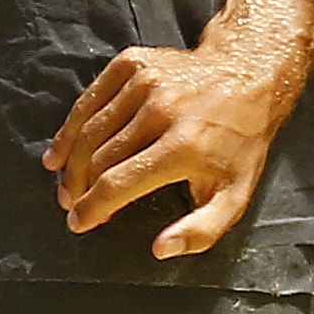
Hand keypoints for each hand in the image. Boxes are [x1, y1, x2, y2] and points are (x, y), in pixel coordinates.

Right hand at [42, 39, 298, 258]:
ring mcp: (145, 83)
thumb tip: (162, 249)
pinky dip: (72, 126)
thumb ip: (201, 230)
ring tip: (67, 184)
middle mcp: (161, 112)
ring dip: (70, 162)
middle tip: (73, 205)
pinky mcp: (134, 63)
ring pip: (88, 130)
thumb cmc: (240, 140)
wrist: (250, 76)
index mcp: (184, 147)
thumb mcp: (235, 193)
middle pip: (97, 159)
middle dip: (78, 188)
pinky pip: (90, 99)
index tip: (79, 223)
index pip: (117, 185)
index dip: (91, 209)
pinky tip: (63, 148)